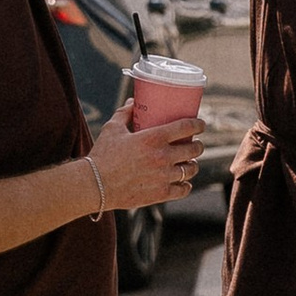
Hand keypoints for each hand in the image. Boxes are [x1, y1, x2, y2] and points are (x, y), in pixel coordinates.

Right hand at [90, 99, 206, 209]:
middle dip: (197, 145)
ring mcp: (163, 177)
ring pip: (191, 169)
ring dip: (192, 164)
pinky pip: (183, 189)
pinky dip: (185, 184)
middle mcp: (162, 157)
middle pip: (194, 149)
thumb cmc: (102, 155)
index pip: (186, 127)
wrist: (94, 185)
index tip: (201, 124)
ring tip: (188, 163)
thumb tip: (134, 102)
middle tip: (194, 144)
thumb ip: (125, 113)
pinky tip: (183, 182)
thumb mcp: (112, 129)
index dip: (198, 124)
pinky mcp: (160, 194)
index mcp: (153, 138)